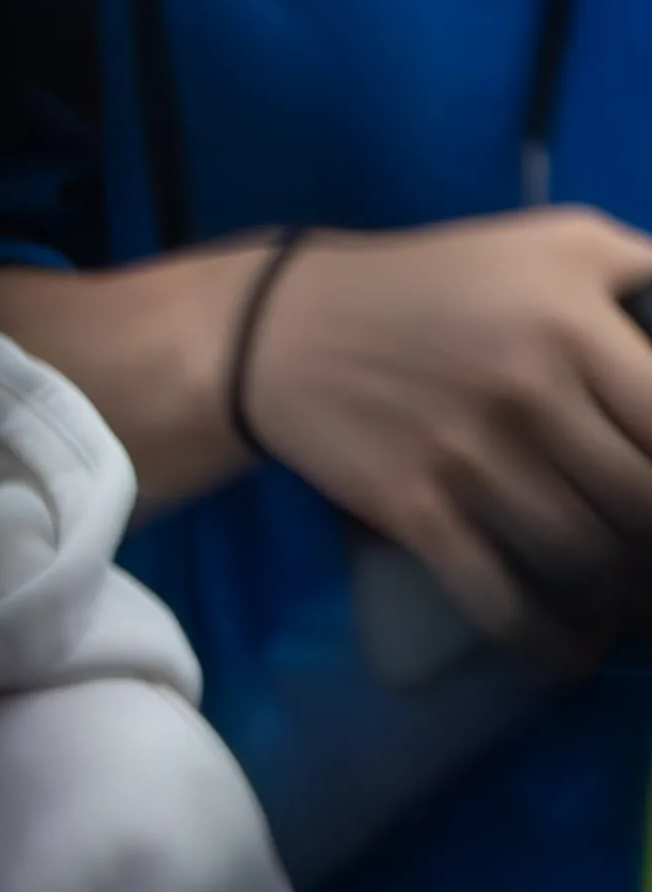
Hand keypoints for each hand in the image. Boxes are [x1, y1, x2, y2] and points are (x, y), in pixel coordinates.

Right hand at [242, 209, 651, 664]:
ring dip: (617, 588)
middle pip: (644, 503)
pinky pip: (503, 600)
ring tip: (622, 588)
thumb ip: (648, 271)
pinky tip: (571, 649)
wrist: (277, 328)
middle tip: (645, 537)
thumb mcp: (553, 242)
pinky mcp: (415, 509)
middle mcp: (528, 391)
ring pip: (587, 557)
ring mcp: (467, 456)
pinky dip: (547, 641)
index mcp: (572, 322)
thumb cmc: (437, 283)